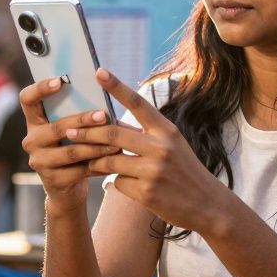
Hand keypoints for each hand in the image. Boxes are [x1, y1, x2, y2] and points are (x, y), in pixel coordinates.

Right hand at [19, 75, 120, 212]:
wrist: (68, 188)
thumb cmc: (73, 148)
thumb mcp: (70, 130)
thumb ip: (78, 113)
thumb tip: (106, 91)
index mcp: (34, 121)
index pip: (27, 99)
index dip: (40, 88)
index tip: (60, 81)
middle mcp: (31, 140)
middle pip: (57, 127)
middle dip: (82, 120)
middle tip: (103, 115)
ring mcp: (39, 161)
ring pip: (71, 150)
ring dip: (96, 145)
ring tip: (116, 141)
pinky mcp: (53, 180)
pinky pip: (79, 169)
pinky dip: (100, 163)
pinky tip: (115, 160)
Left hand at [67, 69, 231, 234]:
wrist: (207, 204)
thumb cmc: (185, 170)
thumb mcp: (171, 145)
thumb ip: (145, 134)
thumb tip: (111, 124)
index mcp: (166, 130)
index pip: (138, 103)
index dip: (117, 86)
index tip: (99, 72)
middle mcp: (160, 147)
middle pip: (113, 132)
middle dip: (87, 132)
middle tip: (69, 130)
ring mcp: (153, 170)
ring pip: (110, 160)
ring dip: (97, 161)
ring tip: (91, 161)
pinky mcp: (146, 192)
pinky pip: (118, 182)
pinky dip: (118, 182)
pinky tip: (131, 186)